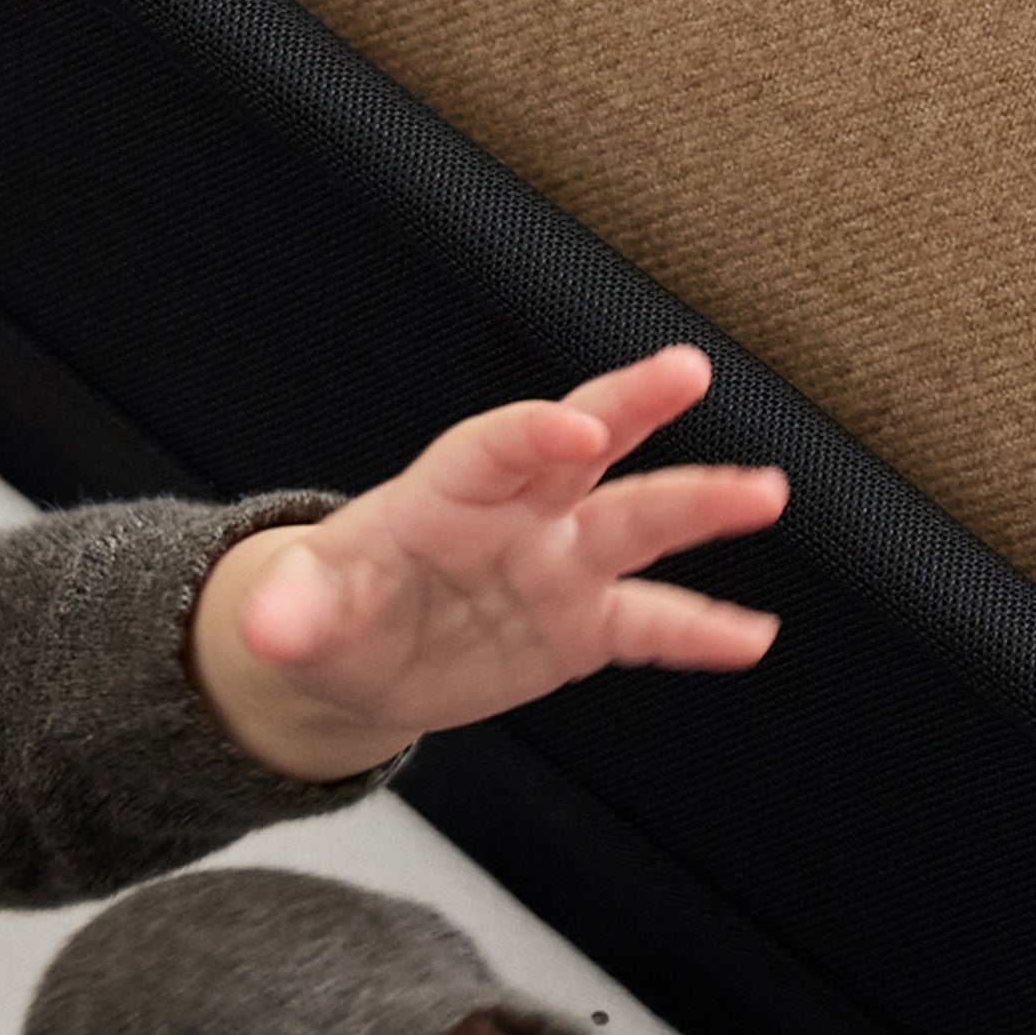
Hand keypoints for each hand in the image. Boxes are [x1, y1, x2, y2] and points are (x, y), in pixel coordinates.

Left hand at [190, 345, 783, 781]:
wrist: (358, 664)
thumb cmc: (331, 613)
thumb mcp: (296, 615)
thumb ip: (293, 614)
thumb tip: (270, 628)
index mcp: (444, 494)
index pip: (492, 446)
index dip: (533, 431)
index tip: (575, 427)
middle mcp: (516, 515)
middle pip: (583, 449)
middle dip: (632, 404)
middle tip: (686, 370)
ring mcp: (557, 566)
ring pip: (637, 523)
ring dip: (701, 505)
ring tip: (764, 491)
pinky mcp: (583, 626)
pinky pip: (650, 624)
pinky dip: (700, 631)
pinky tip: (752, 635)